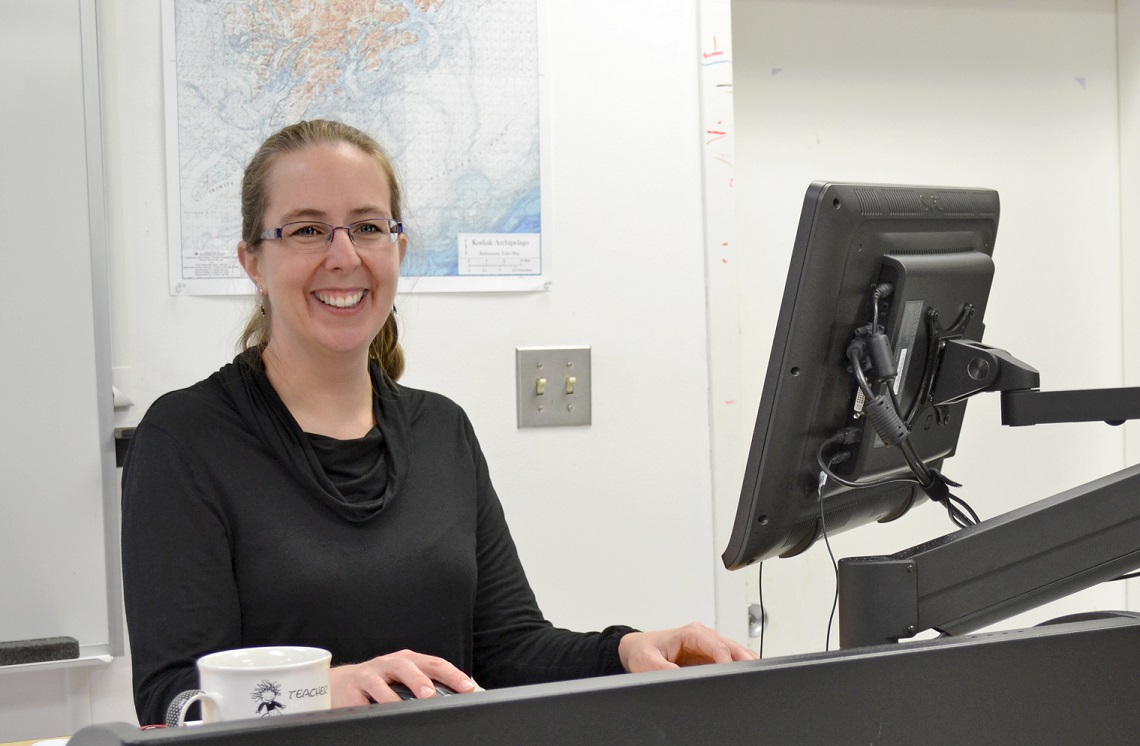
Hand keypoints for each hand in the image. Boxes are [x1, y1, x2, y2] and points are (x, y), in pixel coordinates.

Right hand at [329, 649, 476, 706]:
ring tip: (402, 708)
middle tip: (430, 694)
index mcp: (408, 660)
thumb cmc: (381, 681)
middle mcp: (389, 663)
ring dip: (392, 697)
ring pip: (380, 683)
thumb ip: (426, 684)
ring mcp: (369, 675)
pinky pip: (361, 700)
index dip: (452, 675)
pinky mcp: (351, 689)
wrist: (341, 683)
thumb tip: (454, 699)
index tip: (468, 688)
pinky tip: (377, 714)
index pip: (434, 664)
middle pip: (406, 667)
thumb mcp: (404, 678)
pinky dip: (369, 708)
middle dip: (419, 680)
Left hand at [617, 622, 757, 672]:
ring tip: (751, 681)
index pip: (718, 646)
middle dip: (744, 662)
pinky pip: (729, 661)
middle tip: (752, 679)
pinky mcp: (708, 657)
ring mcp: (708, 646)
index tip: (732, 676)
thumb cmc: (641, 651)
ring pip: (735, 653)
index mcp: (691, 633)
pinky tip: (741, 680)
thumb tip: (681, 677)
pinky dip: (738, 669)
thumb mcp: (647, 662)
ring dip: (744, 665)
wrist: (636, 650)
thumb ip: (664, 670)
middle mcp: (703, 636)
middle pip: (733, 647)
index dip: (728, 661)